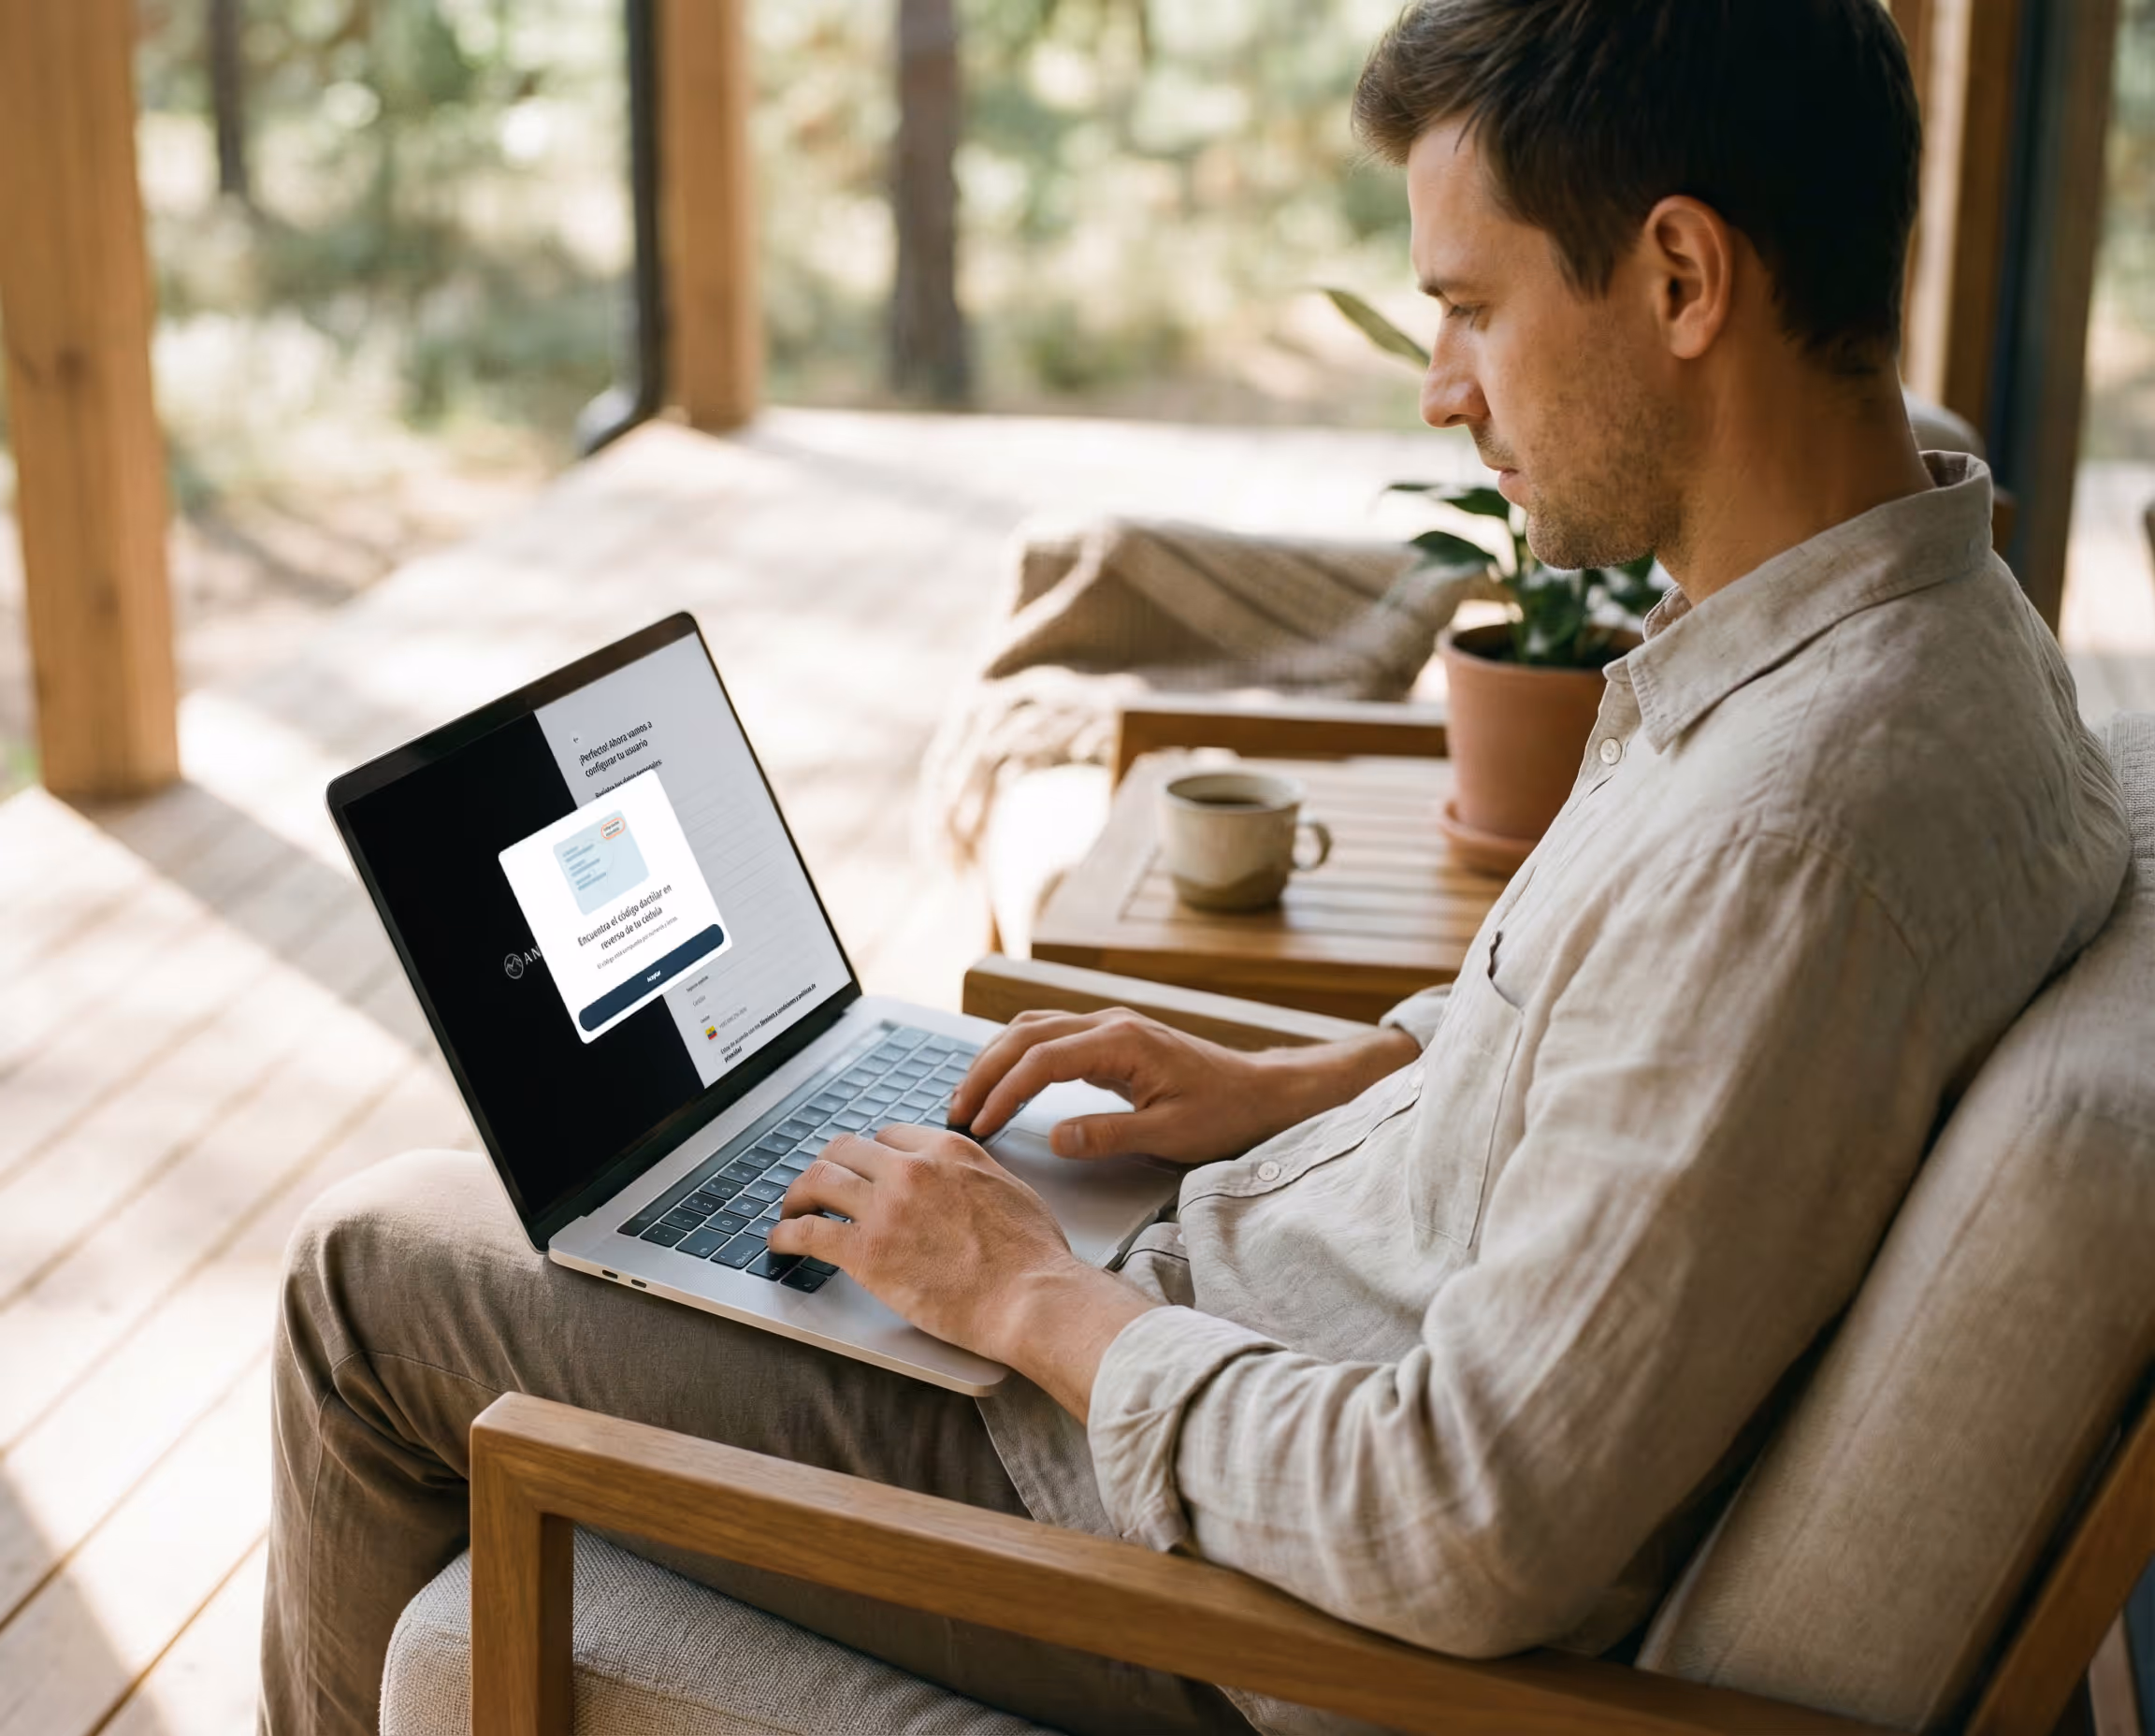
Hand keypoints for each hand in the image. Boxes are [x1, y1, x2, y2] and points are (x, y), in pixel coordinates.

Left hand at [769, 1124, 1153, 1379]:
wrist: (1031, 1296)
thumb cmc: (1034, 1256)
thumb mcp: (1011, 1190)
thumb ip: (976, 1176)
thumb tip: (965, 1183)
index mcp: (948, 1151)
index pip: (890, 1135)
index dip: (873, 1155)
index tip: (865, 1171)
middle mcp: (911, 1170)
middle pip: (846, 1150)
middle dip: (828, 1166)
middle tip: (820, 1186)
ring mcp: (885, 1208)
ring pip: (818, 1181)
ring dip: (798, 1195)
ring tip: (792, 1210)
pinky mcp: (866, 1252)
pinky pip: (807, 1231)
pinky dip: (785, 1234)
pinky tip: (780, 1242)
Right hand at [949, 1007, 1421, 1167]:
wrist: (1264, 1092)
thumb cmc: (1226, 1113)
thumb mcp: (1170, 1136)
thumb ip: (1108, 1135)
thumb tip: (1055, 1139)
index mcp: (1122, 1042)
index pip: (1042, 1059)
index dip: (1004, 1092)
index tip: (979, 1125)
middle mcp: (1110, 1024)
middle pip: (1025, 1035)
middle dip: (984, 1072)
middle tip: (955, 1113)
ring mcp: (1110, 1027)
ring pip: (1033, 1030)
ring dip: (996, 1060)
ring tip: (969, 1100)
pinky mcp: (1112, 1040)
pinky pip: (1050, 1038)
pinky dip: (1018, 1058)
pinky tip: (1004, 1084)